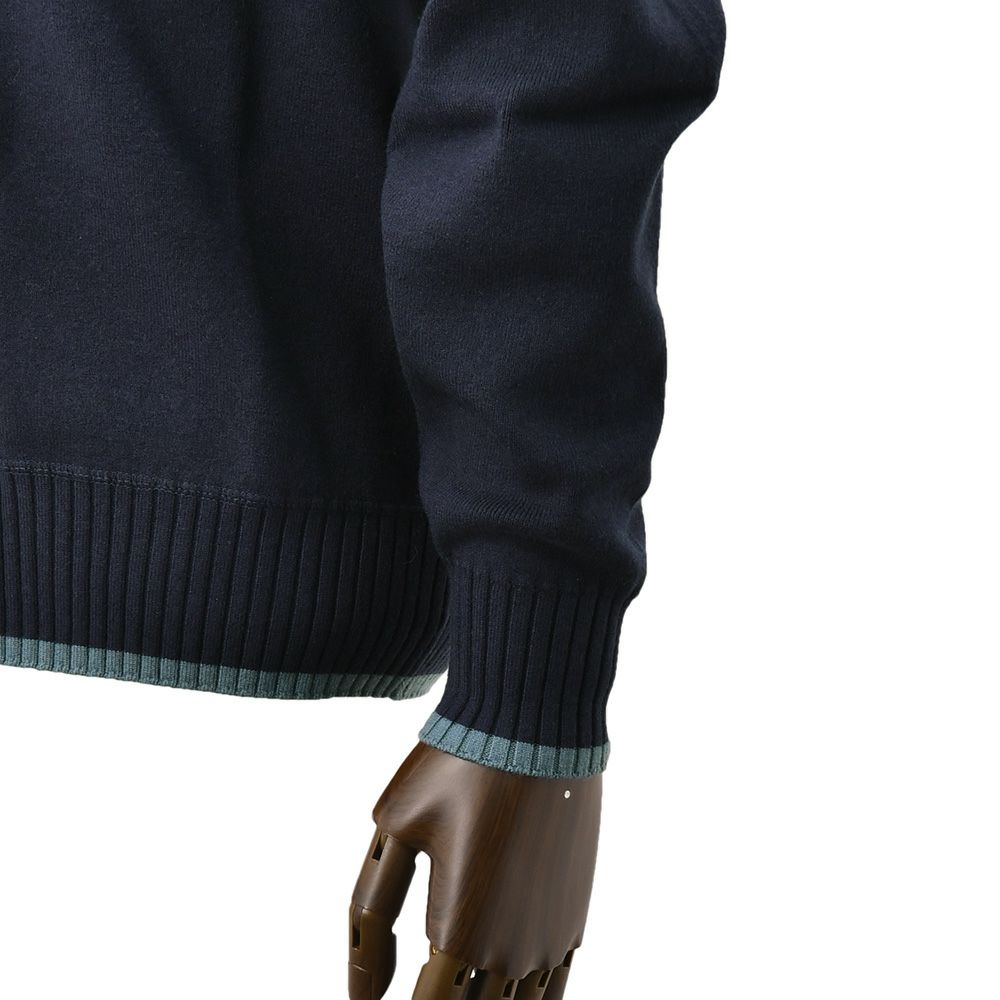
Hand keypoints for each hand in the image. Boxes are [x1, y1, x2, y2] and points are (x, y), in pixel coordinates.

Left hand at [348, 743, 601, 997]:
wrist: (536, 727)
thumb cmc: (458, 768)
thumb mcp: (395, 827)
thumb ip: (371, 914)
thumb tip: (364, 988)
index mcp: (458, 933)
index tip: (379, 998)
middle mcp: (509, 950)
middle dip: (442, 996)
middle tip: (424, 972)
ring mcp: (548, 936)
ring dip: (480, 997)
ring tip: (454, 976)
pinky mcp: (573, 917)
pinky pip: (548, 986)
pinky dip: (519, 994)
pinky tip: (495, 983)